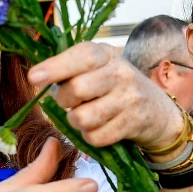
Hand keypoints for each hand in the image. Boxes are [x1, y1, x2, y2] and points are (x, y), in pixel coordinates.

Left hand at [29, 42, 183, 152]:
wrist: (158, 111)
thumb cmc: (116, 87)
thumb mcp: (99, 68)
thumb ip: (72, 69)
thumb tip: (37, 77)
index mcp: (106, 54)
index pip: (82, 57)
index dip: (56, 67)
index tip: (34, 78)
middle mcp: (121, 73)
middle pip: (77, 89)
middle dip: (64, 101)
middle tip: (70, 102)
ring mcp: (129, 98)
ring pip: (83, 117)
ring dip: (76, 122)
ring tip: (85, 116)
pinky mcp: (133, 123)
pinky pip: (97, 137)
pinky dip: (91, 137)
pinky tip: (99, 128)